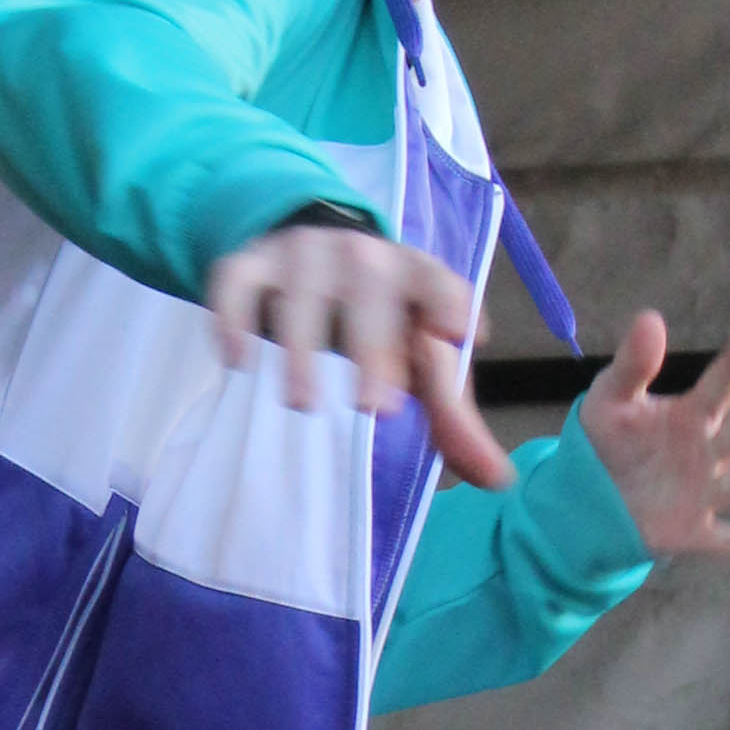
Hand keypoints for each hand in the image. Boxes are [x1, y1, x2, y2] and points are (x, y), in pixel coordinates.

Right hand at [202, 223, 513, 489]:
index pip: (436, 279)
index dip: (447, 301)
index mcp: (415, 274)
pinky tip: (236, 361)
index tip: (453, 334)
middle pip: (370, 292)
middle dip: (372, 346)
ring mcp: (302, 254)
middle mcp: (362, 255)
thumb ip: (453, 416)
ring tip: (302, 405)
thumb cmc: (382, 319)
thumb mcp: (420, 358)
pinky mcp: (251, 262)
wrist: (316, 248)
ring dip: (302, 348)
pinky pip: (237, 283)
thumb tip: (497, 481)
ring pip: (302, 294)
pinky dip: (232, 318)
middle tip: (375, 406)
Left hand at [577, 314, 729, 564]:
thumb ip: (632, 366)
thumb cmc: (608, 441)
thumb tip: (649, 318)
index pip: (715, 389)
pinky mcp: (692, 531)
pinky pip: (724, 540)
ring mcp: (705, 491)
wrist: (587, 498)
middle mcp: (709, 451)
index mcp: (692, 415)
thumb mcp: (610, 400)